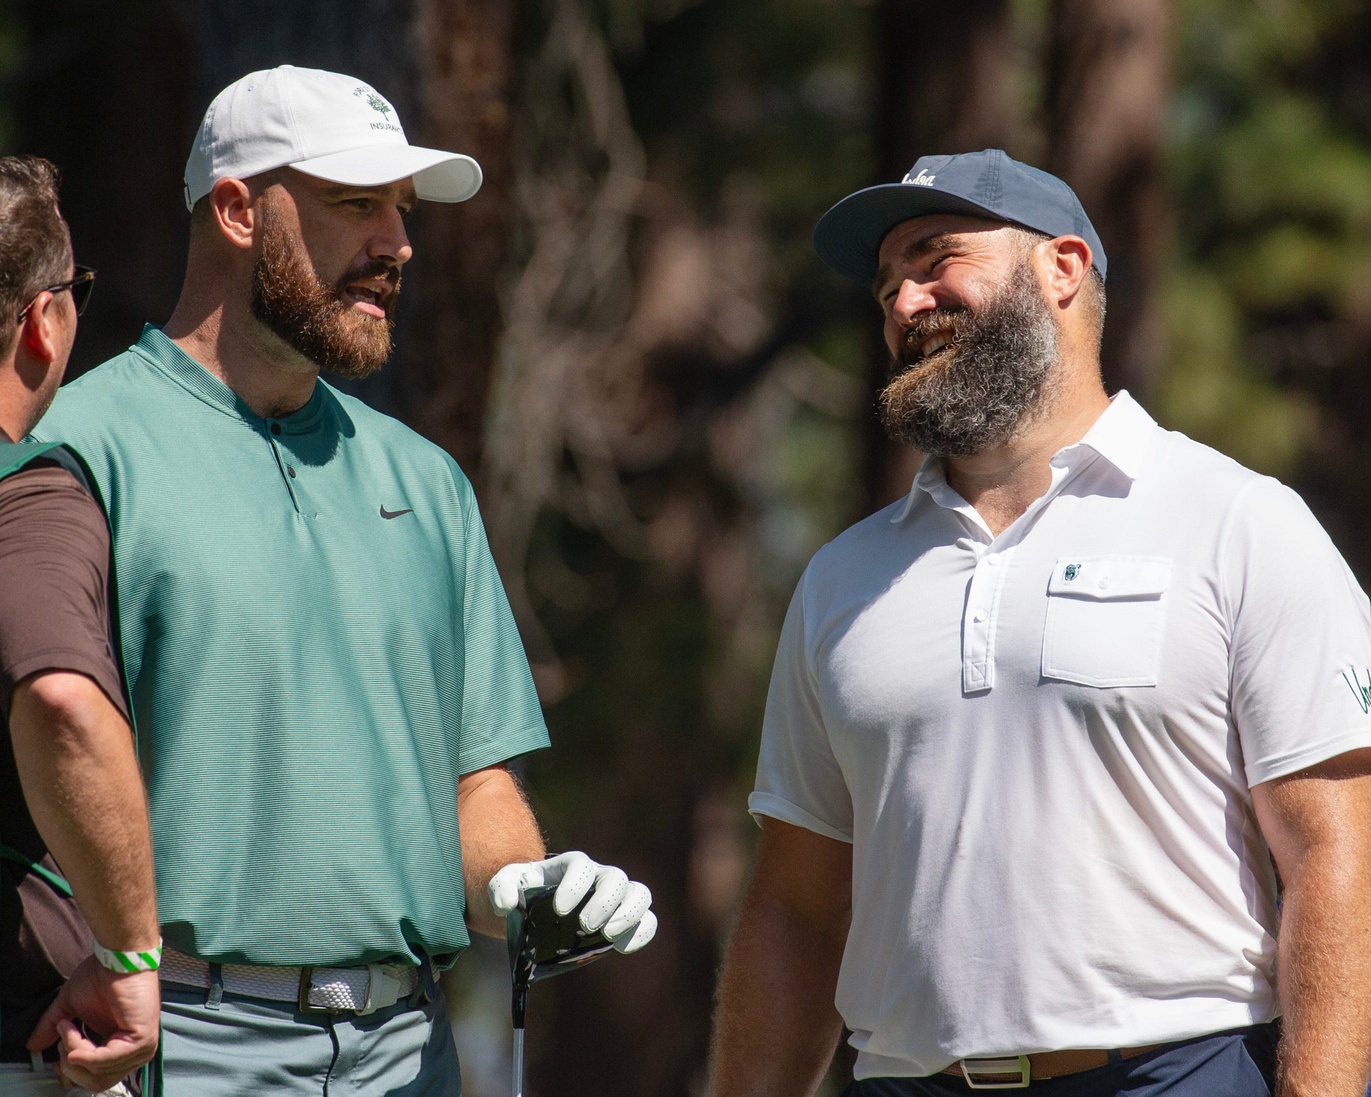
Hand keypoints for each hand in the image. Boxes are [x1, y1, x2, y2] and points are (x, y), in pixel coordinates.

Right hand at [26, 956, 159, 1091]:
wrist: (118, 958)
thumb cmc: (101, 977)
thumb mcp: (70, 1008)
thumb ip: (52, 1029)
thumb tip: (34, 1046)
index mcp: (120, 1048)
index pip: (95, 1079)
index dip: (70, 1074)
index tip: (55, 1061)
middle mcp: (133, 1053)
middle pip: (95, 1082)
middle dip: (70, 1063)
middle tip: (63, 1033)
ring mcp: (140, 1049)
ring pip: (97, 1074)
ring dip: (73, 1050)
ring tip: (68, 1026)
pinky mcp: (142, 1041)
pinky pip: (104, 1061)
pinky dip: (83, 1050)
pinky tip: (73, 1031)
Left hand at [489, 851, 656, 953]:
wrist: (538, 907)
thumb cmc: (525, 892)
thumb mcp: (506, 885)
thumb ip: (501, 889)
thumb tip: (507, 903)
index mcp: (571, 866)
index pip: (580, 866)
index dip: (575, 885)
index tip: (560, 910)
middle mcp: (599, 877)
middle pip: (615, 877)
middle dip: (604, 902)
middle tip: (586, 926)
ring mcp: (616, 897)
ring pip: (639, 894)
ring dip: (629, 914)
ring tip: (609, 935)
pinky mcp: (625, 919)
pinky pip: (647, 919)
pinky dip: (642, 932)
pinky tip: (623, 948)